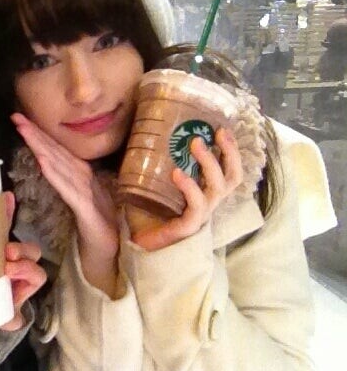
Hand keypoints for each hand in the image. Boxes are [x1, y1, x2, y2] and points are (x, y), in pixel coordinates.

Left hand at [0, 192, 45, 330]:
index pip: (2, 224)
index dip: (5, 209)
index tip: (6, 196)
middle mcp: (9, 257)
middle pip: (23, 238)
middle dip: (18, 238)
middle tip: (6, 248)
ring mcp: (20, 274)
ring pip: (33, 256)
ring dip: (24, 259)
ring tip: (8, 265)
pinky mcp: (24, 292)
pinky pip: (35, 279)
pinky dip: (27, 276)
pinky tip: (14, 282)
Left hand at [12, 113, 118, 296]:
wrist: (112, 253)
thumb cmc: (96, 227)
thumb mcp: (80, 200)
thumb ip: (70, 182)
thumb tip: (53, 164)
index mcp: (82, 175)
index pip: (58, 150)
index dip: (40, 134)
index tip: (21, 119)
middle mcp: (85, 178)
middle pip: (57, 152)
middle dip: (36, 133)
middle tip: (16, 116)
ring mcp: (86, 192)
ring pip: (60, 165)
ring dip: (42, 147)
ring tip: (25, 130)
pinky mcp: (86, 210)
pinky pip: (67, 189)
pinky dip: (55, 174)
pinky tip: (43, 161)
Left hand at [128, 127, 242, 250]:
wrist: (139, 242)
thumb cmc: (148, 210)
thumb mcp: (157, 181)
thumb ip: (158, 161)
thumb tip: (146, 129)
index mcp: (205, 192)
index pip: (229, 171)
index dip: (231, 151)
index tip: (221, 128)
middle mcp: (209, 203)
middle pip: (232, 177)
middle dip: (228, 153)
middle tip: (212, 132)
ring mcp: (200, 216)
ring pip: (216, 188)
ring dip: (208, 163)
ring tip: (194, 144)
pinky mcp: (188, 227)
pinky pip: (196, 205)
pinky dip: (189, 186)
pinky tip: (177, 173)